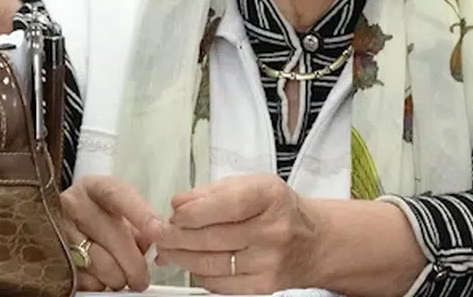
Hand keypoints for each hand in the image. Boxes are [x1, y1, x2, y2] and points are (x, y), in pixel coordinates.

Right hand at [60, 175, 163, 291]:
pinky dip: (98, 284)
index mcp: (94, 188)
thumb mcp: (116, 210)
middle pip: (114, 236)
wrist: (61, 222)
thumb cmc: (96, 216)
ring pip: (101, 264)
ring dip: (117, 278)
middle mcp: (74, 204)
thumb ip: (138, 223)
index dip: (140, 214)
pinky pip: (85, 279)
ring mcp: (60, 229)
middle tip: (142, 278)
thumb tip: (153, 244)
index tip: (157, 232)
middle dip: (134, 265)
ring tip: (119, 276)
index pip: (118, 195)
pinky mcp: (54, 254)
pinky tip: (98, 276)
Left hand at [154, 174, 317, 293]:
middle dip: (175, 236)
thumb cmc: (278, 209)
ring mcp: (269, 262)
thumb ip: (212, 192)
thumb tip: (179, 203)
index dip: (193, 211)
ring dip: (181, 257)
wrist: (315, 241)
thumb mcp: (251, 185)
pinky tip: (190, 263)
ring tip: (165, 249)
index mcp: (269, 197)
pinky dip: (199, 274)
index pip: (226, 205)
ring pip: (212, 264)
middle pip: (212, 238)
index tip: (172, 212)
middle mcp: (272, 231)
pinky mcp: (264, 286)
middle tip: (157, 232)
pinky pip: (221, 284)